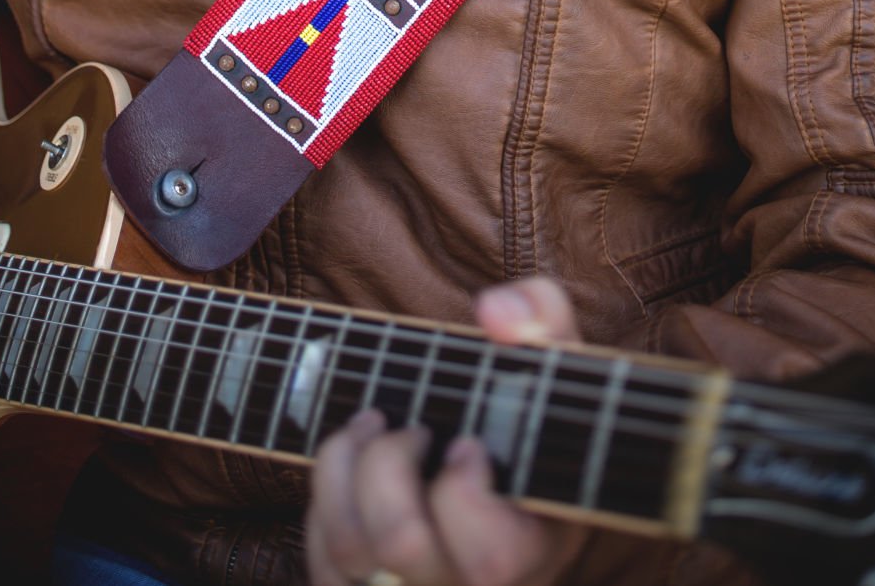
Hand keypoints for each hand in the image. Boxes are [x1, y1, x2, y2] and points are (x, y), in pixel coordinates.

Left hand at [306, 276, 586, 585]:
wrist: (495, 449)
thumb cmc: (524, 406)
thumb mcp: (550, 358)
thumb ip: (539, 316)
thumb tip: (495, 315)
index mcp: (533, 545)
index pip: (491, 559)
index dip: (465, 495)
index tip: (465, 443)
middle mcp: (469, 584)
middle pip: (401, 546)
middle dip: (388, 464)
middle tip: (412, 428)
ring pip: (349, 553)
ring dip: (342, 470)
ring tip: (371, 428)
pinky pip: (324, 561)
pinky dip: (324, 501)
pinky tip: (354, 466)